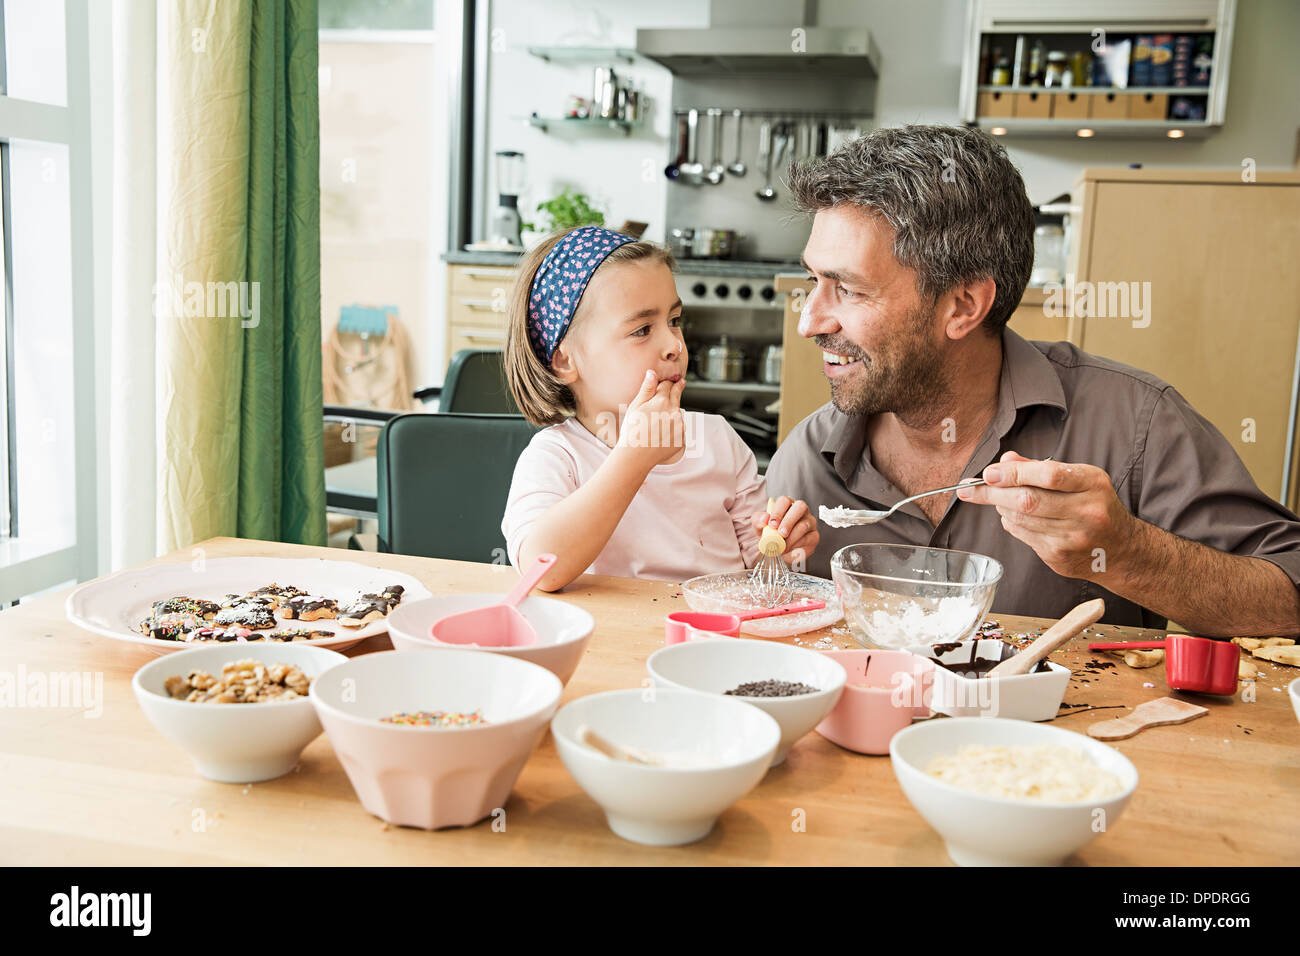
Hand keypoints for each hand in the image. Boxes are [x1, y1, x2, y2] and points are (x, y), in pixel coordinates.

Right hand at [616, 370, 686, 466]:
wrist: (635, 456)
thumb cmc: (632, 431)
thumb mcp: (636, 406)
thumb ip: (647, 389)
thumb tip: (652, 373)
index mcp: (662, 401)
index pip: (668, 386)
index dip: (666, 383)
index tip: (669, 382)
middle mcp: (674, 412)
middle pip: (677, 396)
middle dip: (678, 389)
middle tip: (681, 383)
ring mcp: (680, 426)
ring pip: (678, 414)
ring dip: (672, 414)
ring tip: (657, 423)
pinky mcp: (682, 439)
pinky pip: (679, 430)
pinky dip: (673, 429)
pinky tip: (661, 434)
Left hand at [749, 496, 819, 569]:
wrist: (777, 549)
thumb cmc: (769, 533)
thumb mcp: (759, 526)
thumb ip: (758, 520)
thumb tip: (764, 518)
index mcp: (787, 504)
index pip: (785, 501)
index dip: (778, 512)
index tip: (771, 524)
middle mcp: (801, 511)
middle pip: (800, 507)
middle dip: (789, 521)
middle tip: (781, 534)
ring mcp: (810, 522)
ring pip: (805, 525)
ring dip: (792, 537)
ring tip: (782, 547)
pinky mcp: (814, 536)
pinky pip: (809, 539)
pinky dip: (798, 547)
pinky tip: (789, 551)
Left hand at [954, 451, 1136, 578]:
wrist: (1121, 550)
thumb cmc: (1095, 505)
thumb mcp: (1079, 478)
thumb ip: (1040, 468)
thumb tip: (1004, 461)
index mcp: (1092, 484)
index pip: (1048, 476)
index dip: (1013, 474)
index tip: (988, 473)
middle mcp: (1086, 511)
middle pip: (1028, 501)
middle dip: (992, 493)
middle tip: (968, 488)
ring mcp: (1073, 538)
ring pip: (1021, 520)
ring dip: (1000, 508)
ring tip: (997, 500)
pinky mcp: (1060, 557)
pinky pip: (1024, 536)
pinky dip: (1011, 524)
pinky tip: (1013, 517)